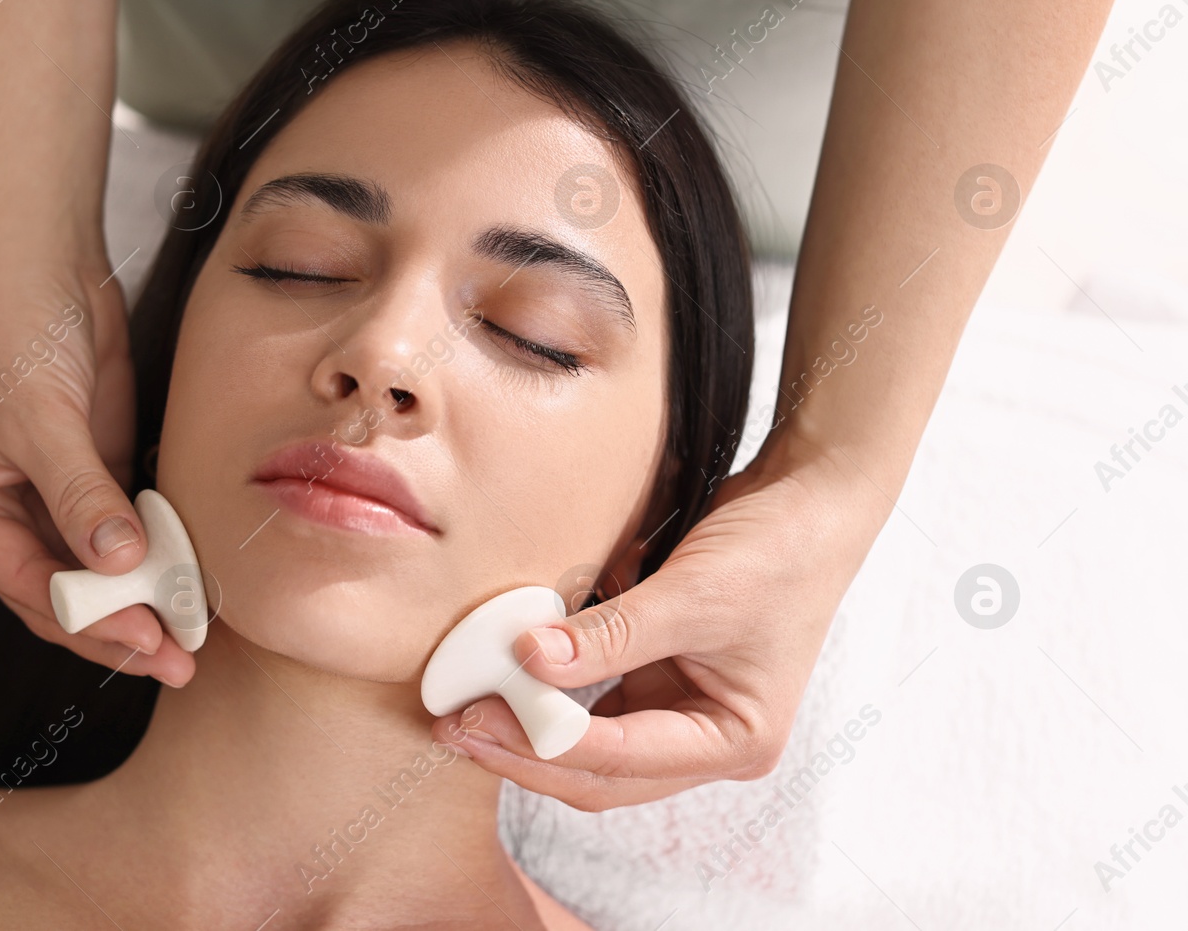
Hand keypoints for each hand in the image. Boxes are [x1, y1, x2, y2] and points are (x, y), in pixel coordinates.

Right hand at [0, 257, 194, 686]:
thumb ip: (81, 494)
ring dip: (138, 603)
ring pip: (90, 576)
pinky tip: (188, 584)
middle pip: (56, 594)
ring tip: (192, 636)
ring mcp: (39, 502)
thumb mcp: (45, 419)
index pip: (25, 583)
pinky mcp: (86, 482)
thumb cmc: (20, 333)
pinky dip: (150, 561)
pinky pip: (118, 539)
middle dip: (117, 627)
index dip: (89, 619)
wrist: (47, 266)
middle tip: (179, 658)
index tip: (147, 638)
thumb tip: (118, 565)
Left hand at [431, 438, 887, 808]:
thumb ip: (608, 634)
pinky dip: (551, 690)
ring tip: (465, 707)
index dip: (542, 743)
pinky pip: (594, 698)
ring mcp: (682, 709)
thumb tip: (526, 659)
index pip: (619, 760)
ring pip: (589, 744)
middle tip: (454, 724)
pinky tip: (505, 676)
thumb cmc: (778, 551)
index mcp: (734, 741)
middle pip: (599, 772)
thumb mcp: (692, 595)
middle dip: (525, 753)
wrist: (813, 497)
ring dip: (530, 728)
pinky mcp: (660, 674)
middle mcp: (707, 738)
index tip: (477, 715)